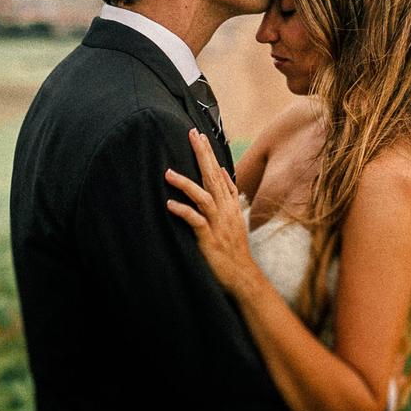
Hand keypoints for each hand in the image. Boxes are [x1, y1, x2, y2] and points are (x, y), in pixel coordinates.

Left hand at [166, 129, 258, 294]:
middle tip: (191, 135)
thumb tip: (223, 173)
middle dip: (202, 155)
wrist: (243, 275)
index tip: (199, 136)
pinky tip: (170, 204)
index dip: (209, 154)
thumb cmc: (234, 248)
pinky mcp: (210, 239)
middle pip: (213, 177)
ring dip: (186, 184)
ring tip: (168, 173)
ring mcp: (218, 224)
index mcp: (230, 204)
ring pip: (204, 197)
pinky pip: (196, 222)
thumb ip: (229, 195)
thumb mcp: (235, 217)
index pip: (218, 172)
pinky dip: (184, 211)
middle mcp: (225, 210)